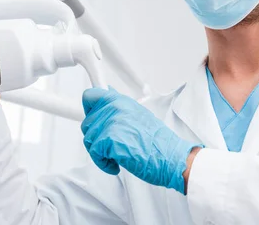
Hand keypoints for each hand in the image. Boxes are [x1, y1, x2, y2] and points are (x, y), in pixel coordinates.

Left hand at [81, 87, 201, 193]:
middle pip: (87, 123)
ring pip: (89, 139)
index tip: (89, 115)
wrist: (171, 157)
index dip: (88, 109)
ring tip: (116, 154)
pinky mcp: (110, 139)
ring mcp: (112, 122)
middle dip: (96, 138)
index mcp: (121, 101)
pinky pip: (94, 153)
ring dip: (100, 152)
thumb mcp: (139, 115)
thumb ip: (120, 108)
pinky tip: (116, 163)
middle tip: (110, 145)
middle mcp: (115, 108)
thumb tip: (108, 96)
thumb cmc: (158, 142)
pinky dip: (103, 163)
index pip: (91, 96)